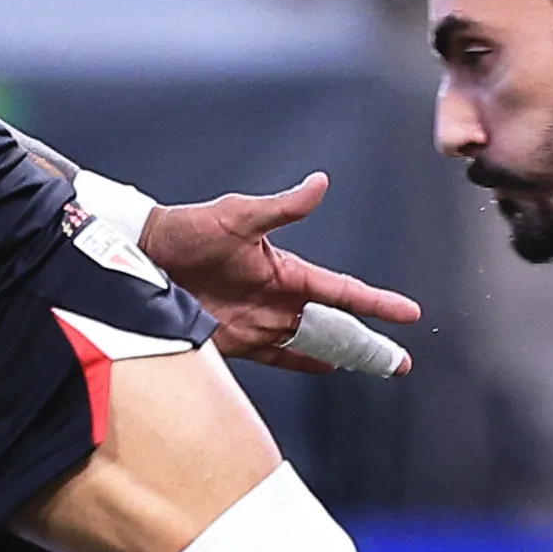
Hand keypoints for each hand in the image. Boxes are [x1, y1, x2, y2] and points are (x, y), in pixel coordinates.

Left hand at [138, 170, 423, 369]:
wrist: (145, 257)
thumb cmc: (188, 230)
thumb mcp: (238, 215)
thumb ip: (282, 207)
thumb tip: (319, 183)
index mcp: (285, 270)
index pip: (341, 289)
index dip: (374, 302)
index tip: (407, 313)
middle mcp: (277, 297)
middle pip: (333, 324)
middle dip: (368, 341)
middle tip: (398, 360)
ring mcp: (258, 320)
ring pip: (311, 342)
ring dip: (342, 354)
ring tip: (371, 368)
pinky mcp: (235, 338)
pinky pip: (276, 355)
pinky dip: (301, 362)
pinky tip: (324, 368)